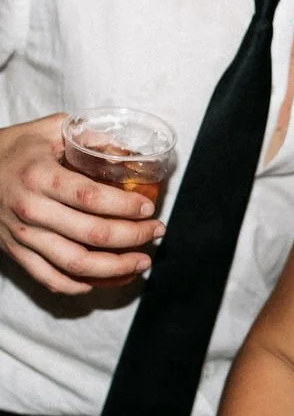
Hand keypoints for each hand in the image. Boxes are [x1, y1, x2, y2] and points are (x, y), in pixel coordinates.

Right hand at [0, 114, 164, 293]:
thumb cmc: (10, 149)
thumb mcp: (46, 130)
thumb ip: (85, 136)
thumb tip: (123, 148)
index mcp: (40, 176)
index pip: (91, 198)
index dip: (125, 206)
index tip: (149, 207)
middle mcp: (31, 210)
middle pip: (91, 234)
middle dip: (133, 236)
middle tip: (157, 231)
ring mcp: (22, 236)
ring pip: (76, 264)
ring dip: (116, 267)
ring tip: (143, 262)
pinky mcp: (15, 253)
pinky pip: (51, 278)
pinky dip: (81, 285)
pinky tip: (104, 279)